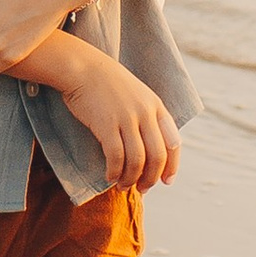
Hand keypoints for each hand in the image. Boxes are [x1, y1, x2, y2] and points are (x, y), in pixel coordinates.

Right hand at [56, 43, 180, 193]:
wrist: (82, 67)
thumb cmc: (106, 83)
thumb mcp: (136, 94)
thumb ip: (146, 116)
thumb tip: (149, 149)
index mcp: (156, 106)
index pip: (173, 143)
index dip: (172, 166)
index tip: (166, 181)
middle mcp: (145, 113)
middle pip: (157, 156)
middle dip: (151, 178)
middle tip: (142, 189)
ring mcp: (127, 118)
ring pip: (137, 160)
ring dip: (131, 179)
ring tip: (122, 186)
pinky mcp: (106, 124)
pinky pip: (116, 157)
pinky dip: (114, 172)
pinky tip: (109, 176)